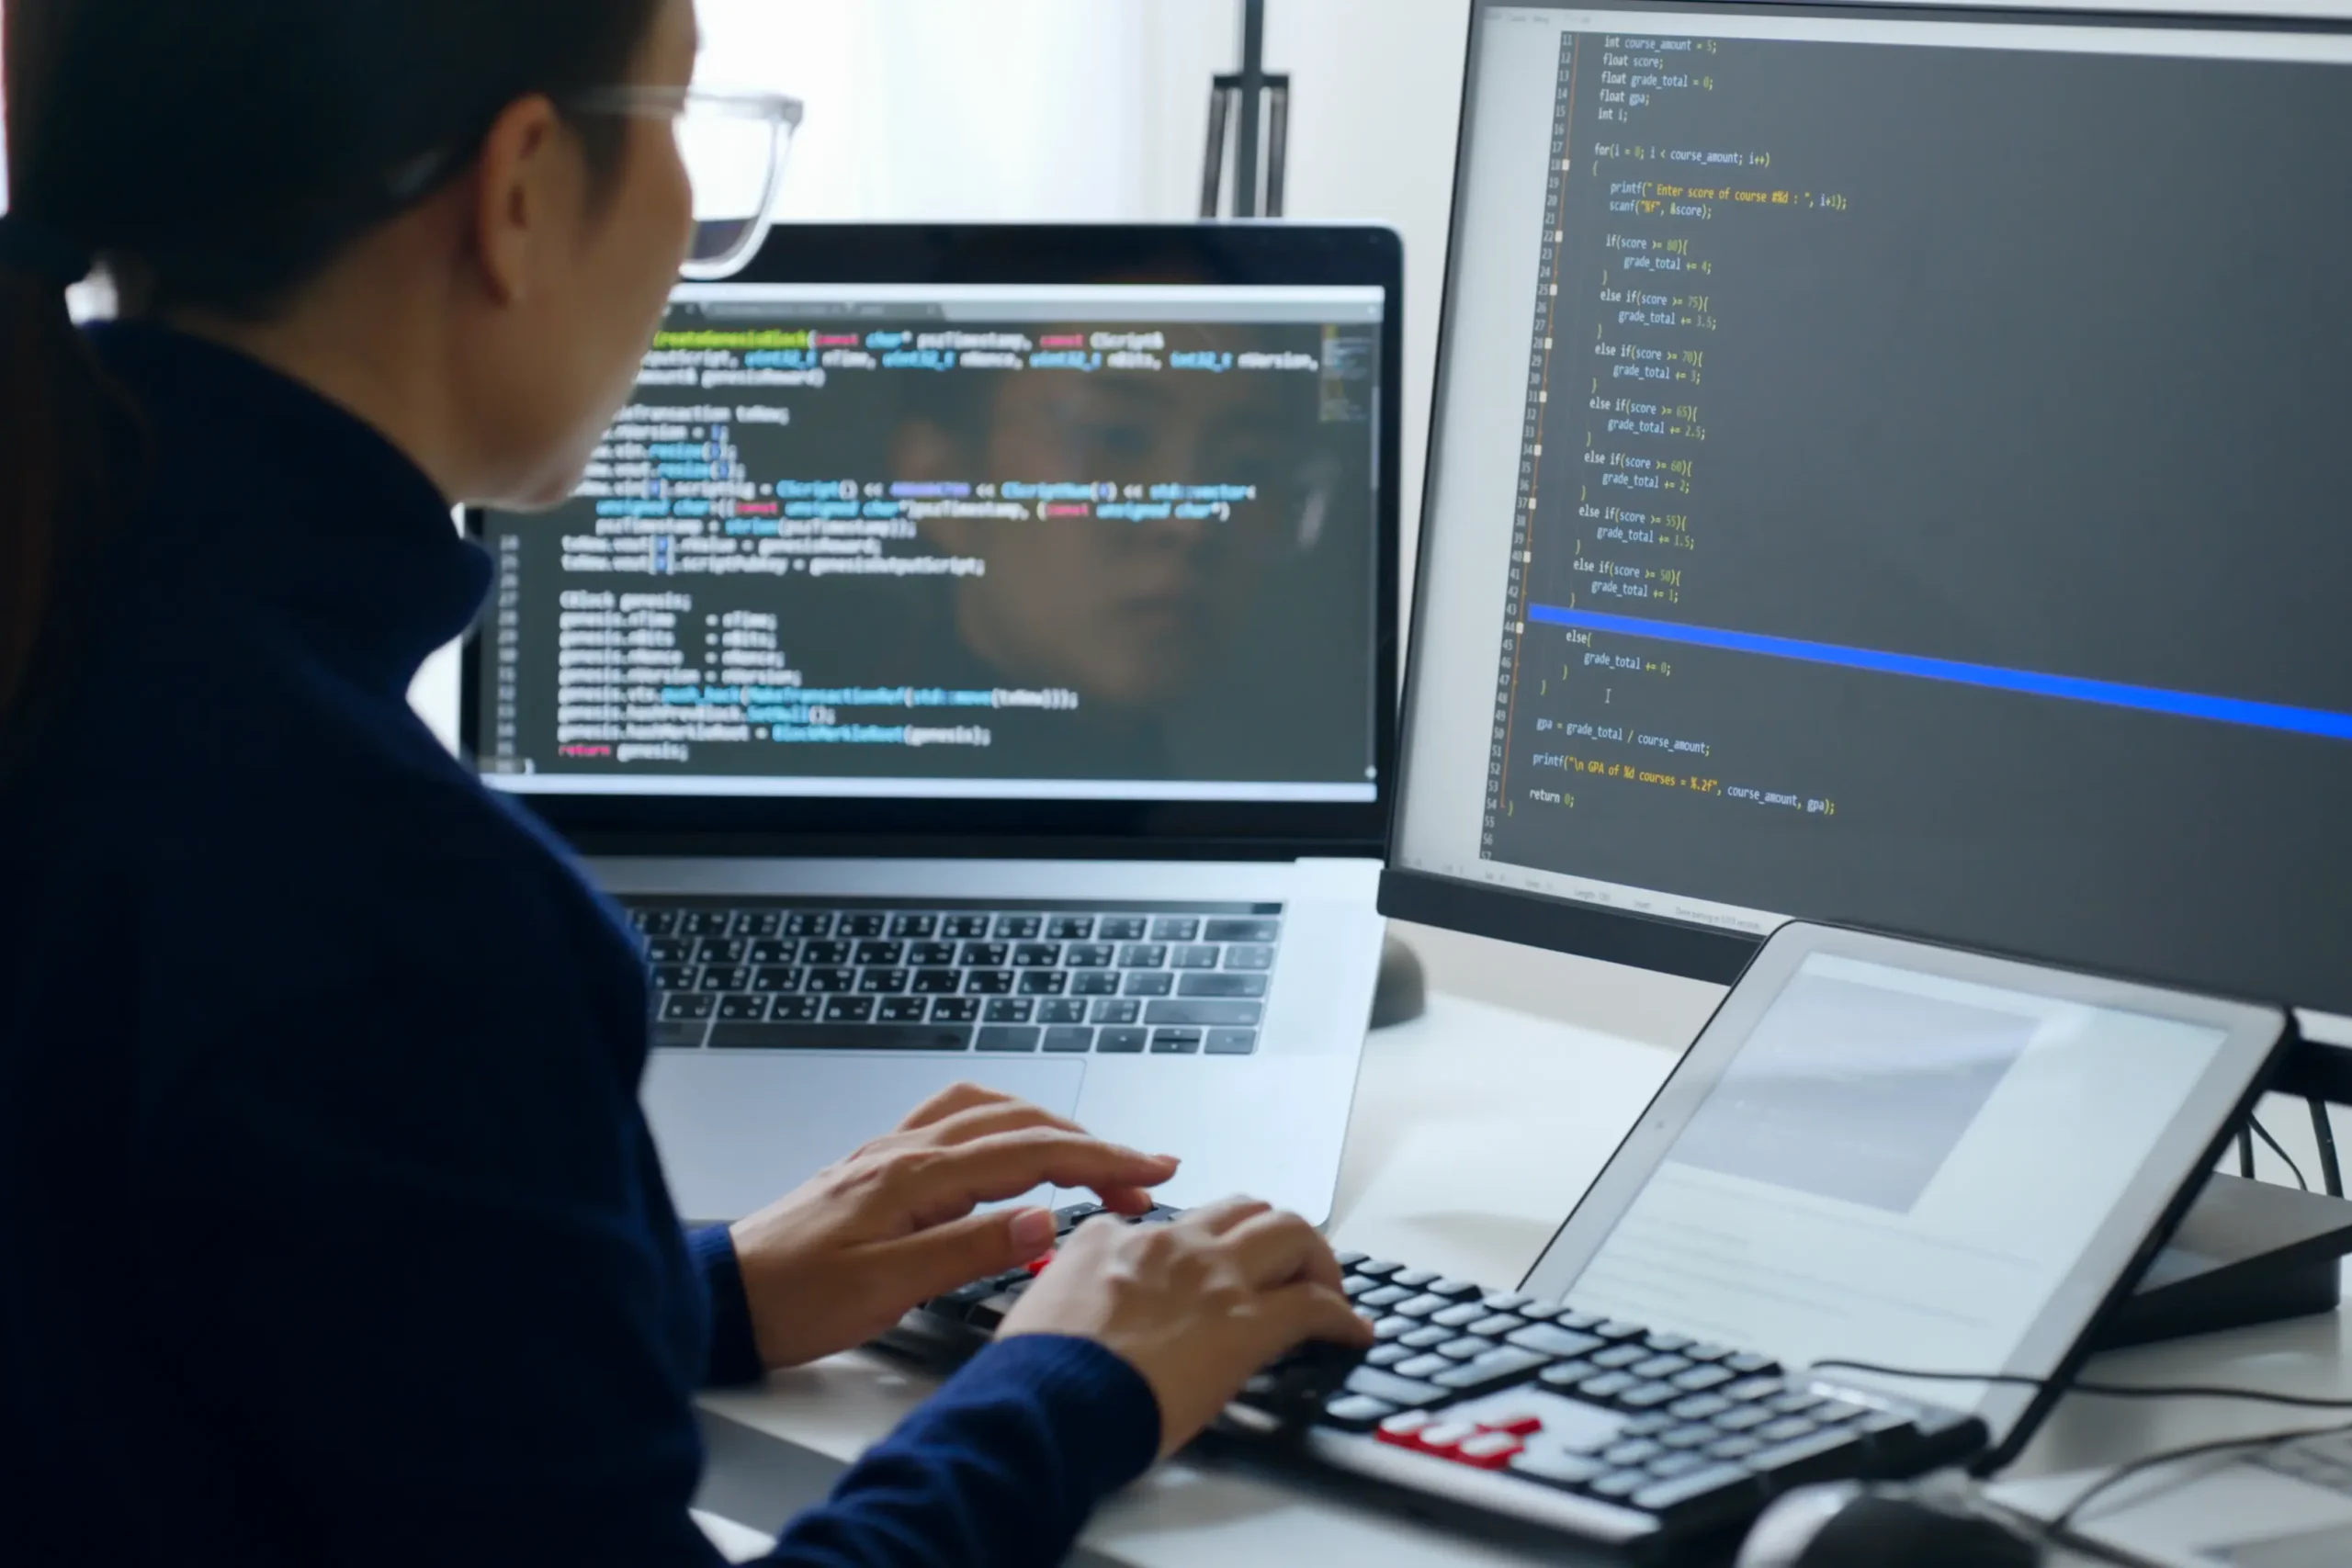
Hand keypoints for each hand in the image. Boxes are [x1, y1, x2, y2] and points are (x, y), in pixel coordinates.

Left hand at [727, 1082, 1178, 1368]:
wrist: (724, 1295)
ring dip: (1048, 1125)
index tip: (1152, 1170)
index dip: (1101, 1158)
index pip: (1032, 1152)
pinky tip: (1009, 1146)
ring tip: (1089, 1154)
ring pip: (988, 1112)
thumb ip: (971, 1248)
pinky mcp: (877, 1168)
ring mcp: (889, 1153)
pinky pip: (955, 1122)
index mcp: (916, 1176)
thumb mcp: (889, 1288)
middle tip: (1141, 1172)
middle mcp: (905, 1150)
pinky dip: (1003, 1125)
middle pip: (1019, 1123)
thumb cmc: (793, 1298)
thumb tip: (1047, 1218)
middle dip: (1090, 1142)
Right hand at [998, 1197, 1372, 1456]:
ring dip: (1314, 1258)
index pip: (1167, 1226)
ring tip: (1327, 1289)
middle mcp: (1169, 1244)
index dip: (1194, 1252)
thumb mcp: (1035, 1308)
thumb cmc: (1034, 1375)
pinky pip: (1314, 1304)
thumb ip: (1068, 1292)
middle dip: (1270, 1234)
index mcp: (1111, 1239)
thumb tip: (1078, 1312)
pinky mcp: (1246, 1324)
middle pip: (1242, 1210)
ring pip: (1289, 1231)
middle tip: (1285, 1267)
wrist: (1047, 1403)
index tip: (1204, 1277)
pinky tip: (1351, 1333)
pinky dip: (1341, 1315)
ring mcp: (1212, 1277)